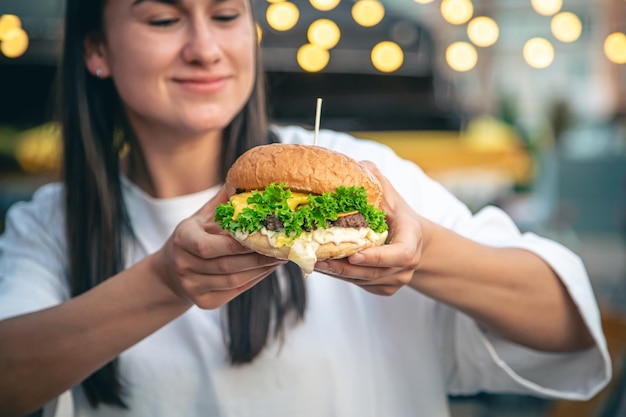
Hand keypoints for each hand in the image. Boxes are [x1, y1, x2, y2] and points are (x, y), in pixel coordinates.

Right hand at [152, 186, 286, 308]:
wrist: (171, 272)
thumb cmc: (193, 237)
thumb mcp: (202, 216)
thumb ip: (223, 202)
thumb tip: (245, 179)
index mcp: (183, 238)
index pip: (208, 246)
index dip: (237, 244)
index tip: (263, 235)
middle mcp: (184, 265)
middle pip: (227, 264)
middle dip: (258, 257)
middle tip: (282, 248)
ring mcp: (192, 286)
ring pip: (234, 280)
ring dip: (261, 269)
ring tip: (279, 258)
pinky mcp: (204, 302)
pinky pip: (235, 290)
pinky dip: (254, 279)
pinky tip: (267, 269)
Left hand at [314, 161, 425, 295]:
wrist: (412, 239)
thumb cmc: (397, 214)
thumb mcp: (390, 194)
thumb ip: (375, 179)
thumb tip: (356, 166)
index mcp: (412, 239)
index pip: (400, 254)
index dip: (377, 257)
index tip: (353, 255)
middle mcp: (407, 265)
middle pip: (374, 272)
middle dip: (344, 267)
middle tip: (318, 258)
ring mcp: (396, 279)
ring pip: (363, 280)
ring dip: (337, 273)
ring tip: (313, 261)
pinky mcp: (383, 288)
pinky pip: (360, 285)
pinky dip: (341, 276)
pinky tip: (323, 265)